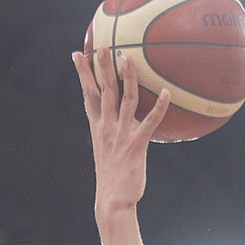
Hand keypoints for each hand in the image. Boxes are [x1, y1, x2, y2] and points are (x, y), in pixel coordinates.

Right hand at [73, 45, 172, 212]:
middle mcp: (106, 127)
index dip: (83, 73)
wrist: (112, 200)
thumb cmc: (113, 178)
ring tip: (127, 56)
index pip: (88, 94)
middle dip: (100, 66)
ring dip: (126, 76)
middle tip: (101, 44)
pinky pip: (149, 121)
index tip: (78, 54)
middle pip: (102, 90)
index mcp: (97, 127)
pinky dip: (158, 106)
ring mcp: (120, 135)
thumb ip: (112, 133)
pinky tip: (166, 92)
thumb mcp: (107, 152)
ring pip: (124, 99)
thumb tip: (121, 122)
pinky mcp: (136, 145)